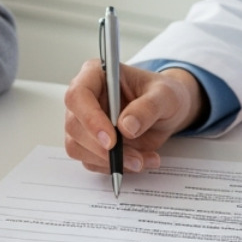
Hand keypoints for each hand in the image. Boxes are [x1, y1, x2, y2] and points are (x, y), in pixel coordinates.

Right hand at [63, 60, 207, 174]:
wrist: (168, 113)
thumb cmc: (163, 95)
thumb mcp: (165, 96)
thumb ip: (147, 108)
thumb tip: (126, 126)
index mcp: (96, 74)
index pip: (78, 95)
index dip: (90, 119)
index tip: (112, 141)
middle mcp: (84, 98)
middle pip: (74, 126)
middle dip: (102, 149)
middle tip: (135, 158)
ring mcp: (84, 122)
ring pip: (78, 147)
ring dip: (110, 161)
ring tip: (143, 160)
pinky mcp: (90, 143)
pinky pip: (92, 161)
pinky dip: (115, 167)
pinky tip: (140, 160)